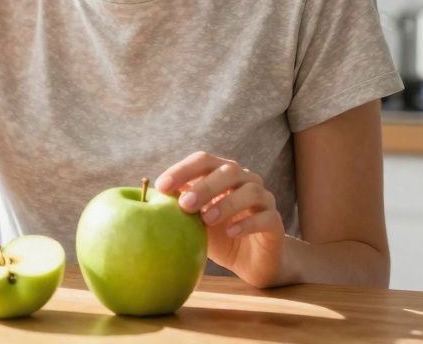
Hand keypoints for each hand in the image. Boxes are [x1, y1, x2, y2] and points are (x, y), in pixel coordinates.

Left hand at [155, 152, 285, 287]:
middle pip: (228, 171)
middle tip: (184, 204)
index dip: (183, 170)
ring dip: (226, 203)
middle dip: (204, 186)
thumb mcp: (193, 221)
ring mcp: (264, 200)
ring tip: (206, 220)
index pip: (203, 160)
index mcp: (223, 174)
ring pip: (250, 191)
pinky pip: (265, 217)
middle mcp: (246, 181)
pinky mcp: (275, 223)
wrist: (250, 261)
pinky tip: (230, 233)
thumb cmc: (217, 235)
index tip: (161, 186)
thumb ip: (178, 207)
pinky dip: (247, 223)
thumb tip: (147, 197)